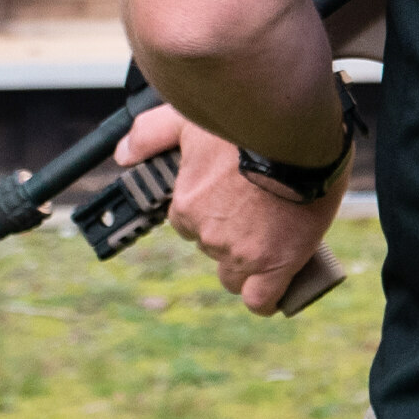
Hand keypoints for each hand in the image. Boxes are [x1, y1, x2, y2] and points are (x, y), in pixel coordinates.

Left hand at [115, 102, 343, 313]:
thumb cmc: (247, 120)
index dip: (213, 213)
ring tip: (276, 230)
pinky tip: (275, 281)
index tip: (233, 199)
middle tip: (259, 208)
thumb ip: (151, 134)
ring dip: (250, 259)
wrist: (295, 128)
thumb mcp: (190, 118)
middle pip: (215, 249)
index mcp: (187, 205)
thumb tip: (123, 155)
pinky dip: (266, 296)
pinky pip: (261, 299)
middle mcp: (208, 233)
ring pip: (237, 273)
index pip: (191, 225)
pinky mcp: (275, 263)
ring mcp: (240, 251)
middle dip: (233, 234)